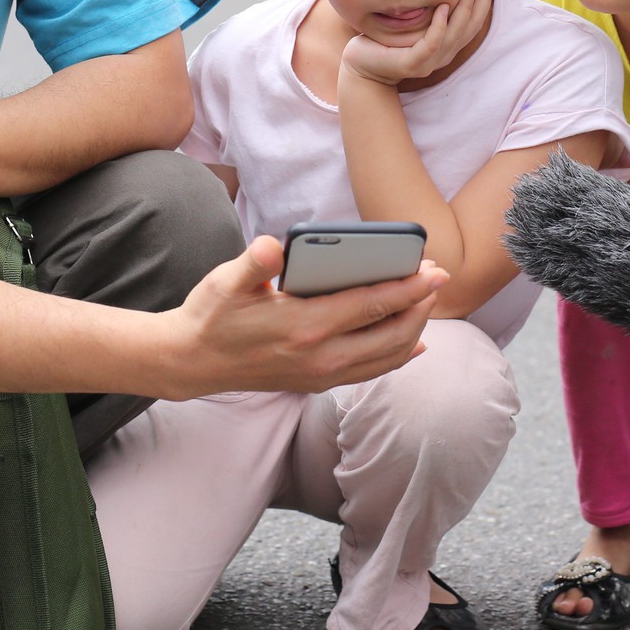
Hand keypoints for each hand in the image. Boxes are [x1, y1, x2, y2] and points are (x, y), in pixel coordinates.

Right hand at [162, 235, 446, 395]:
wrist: (191, 362)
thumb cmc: (211, 314)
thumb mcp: (225, 282)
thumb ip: (253, 263)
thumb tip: (272, 246)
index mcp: (304, 327)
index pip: (372, 304)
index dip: (408, 287)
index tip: (435, 269)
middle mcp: (319, 358)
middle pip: (390, 334)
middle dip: (421, 306)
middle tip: (438, 278)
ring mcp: (320, 376)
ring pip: (386, 358)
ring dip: (413, 330)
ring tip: (426, 302)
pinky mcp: (316, 384)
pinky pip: (370, 372)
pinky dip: (397, 357)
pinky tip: (411, 343)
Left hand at [340, 0, 491, 87]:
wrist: (362, 67)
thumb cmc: (386, 41)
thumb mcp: (413, 24)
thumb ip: (429, 11)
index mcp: (446, 47)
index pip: (472, 23)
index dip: (484, 1)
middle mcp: (443, 56)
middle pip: (470, 26)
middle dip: (481, 0)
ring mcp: (429, 62)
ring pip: (455, 33)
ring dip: (465, 7)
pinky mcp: (413, 64)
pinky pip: (432, 43)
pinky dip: (440, 25)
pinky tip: (444, 7)